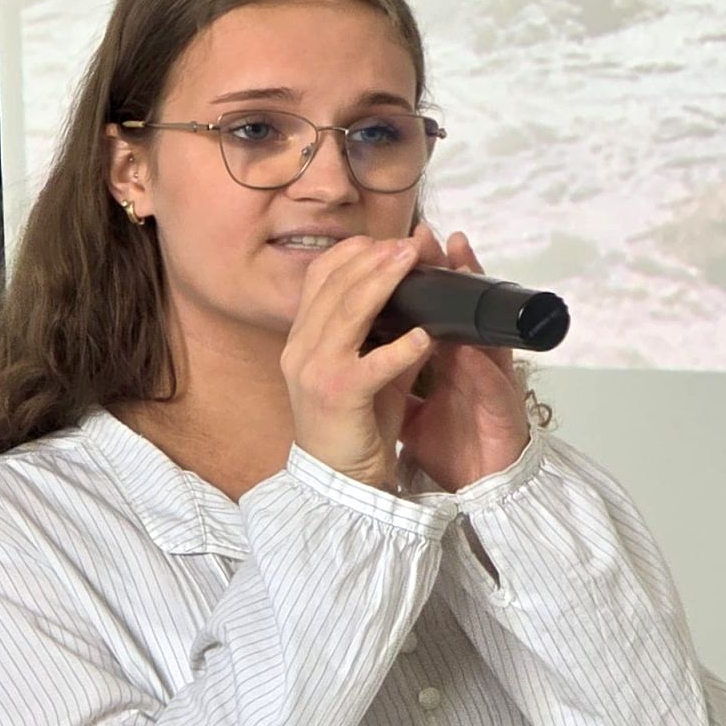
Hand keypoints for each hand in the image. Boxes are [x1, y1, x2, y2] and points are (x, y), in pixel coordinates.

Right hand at [281, 235, 438, 490]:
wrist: (339, 484)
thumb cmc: (355, 427)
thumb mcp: (365, 370)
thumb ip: (384, 335)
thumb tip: (417, 302)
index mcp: (302, 340)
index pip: (318, 279)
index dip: (350, 253)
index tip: (382, 240)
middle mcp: (301, 349)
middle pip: (334, 285)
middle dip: (373, 258)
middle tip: (407, 243)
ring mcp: (315, 372)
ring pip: (349, 311)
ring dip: (385, 282)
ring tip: (413, 263)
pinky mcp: (339, 397)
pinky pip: (373, 363)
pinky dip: (401, 347)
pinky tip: (424, 337)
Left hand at [397, 223, 532, 492]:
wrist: (479, 489)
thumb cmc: (453, 447)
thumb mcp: (415, 405)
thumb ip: (398, 374)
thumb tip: (364, 350)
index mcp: (449, 361)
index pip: (433, 311)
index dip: (419, 281)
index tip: (400, 247)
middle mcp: (472, 364)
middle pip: (462, 307)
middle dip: (446, 269)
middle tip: (430, 236)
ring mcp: (490, 383)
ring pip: (485, 327)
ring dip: (472, 292)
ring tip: (459, 256)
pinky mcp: (504, 407)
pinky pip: (493, 377)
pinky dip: (481, 357)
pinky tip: (470, 336)